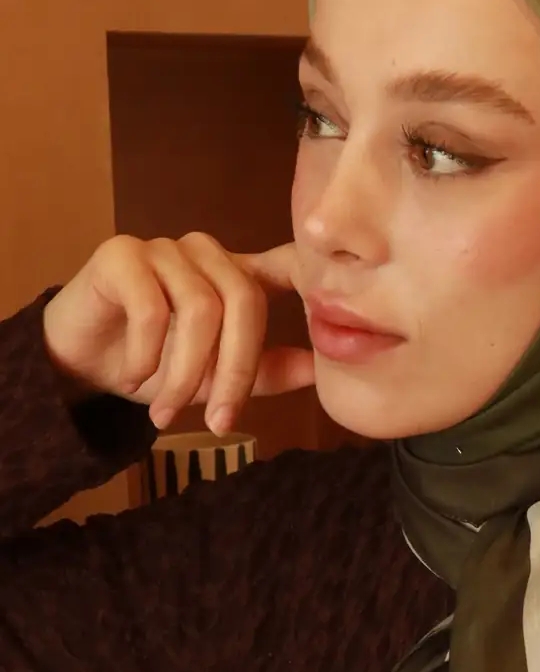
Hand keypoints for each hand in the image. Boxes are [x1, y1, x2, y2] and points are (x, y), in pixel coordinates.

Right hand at [42, 233, 315, 435]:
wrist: (79, 360)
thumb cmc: (154, 363)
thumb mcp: (214, 376)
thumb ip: (265, 371)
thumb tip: (319, 371)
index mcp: (236, 273)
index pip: (285, 267)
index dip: (310, 279)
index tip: (329, 309)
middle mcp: (205, 252)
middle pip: (245, 301)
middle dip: (235, 371)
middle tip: (219, 423)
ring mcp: (165, 248)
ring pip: (199, 310)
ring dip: (184, 374)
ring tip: (167, 413)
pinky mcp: (121, 254)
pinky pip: (151, 308)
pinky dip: (147, 354)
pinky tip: (134, 377)